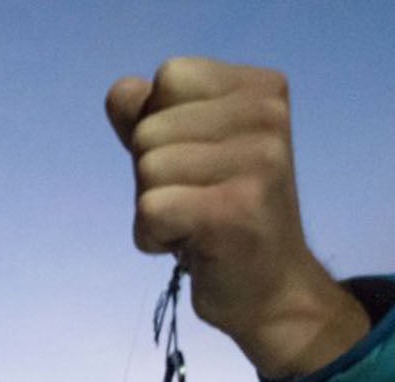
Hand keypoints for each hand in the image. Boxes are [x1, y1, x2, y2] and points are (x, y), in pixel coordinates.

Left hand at [106, 58, 368, 377]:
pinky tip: (191, 246)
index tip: (197, 165)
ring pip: (146, 169)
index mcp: (261, 89)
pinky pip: (149, 209)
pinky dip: (152, 237)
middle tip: (198, 202)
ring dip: (154, 207)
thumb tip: (121, 93)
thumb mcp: (186, 151)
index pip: (169, 78)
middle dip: (153, 174)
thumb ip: (148, 115)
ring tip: (196, 223)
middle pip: (150, 128)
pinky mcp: (235, 211)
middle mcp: (268, 116)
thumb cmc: (222, 215)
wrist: (273, 291)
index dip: (161, 127)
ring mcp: (258, 163)